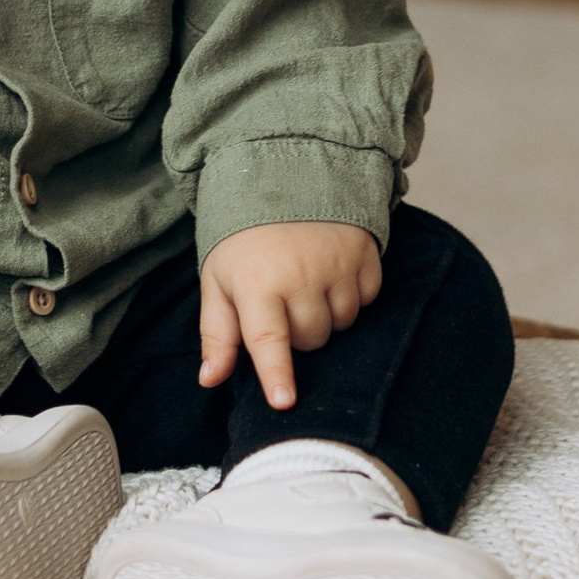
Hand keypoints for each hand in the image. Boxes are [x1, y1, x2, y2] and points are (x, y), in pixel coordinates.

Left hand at [198, 223, 383, 410]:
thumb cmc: (245, 240)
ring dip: (326, 314)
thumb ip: (217, 334)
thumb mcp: (219, 281)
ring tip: (307, 281)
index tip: (284, 402)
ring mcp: (337, 264)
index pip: (267, 338)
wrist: (287, 177)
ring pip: (342, 324)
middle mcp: (300, 274)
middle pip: (311, 340)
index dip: (276, 373)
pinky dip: (351, 294)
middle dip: (298, 331)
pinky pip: (367, 300)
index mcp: (256, 281)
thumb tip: (210, 380)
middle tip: (282, 298)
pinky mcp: (366, 255)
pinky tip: (331, 271)